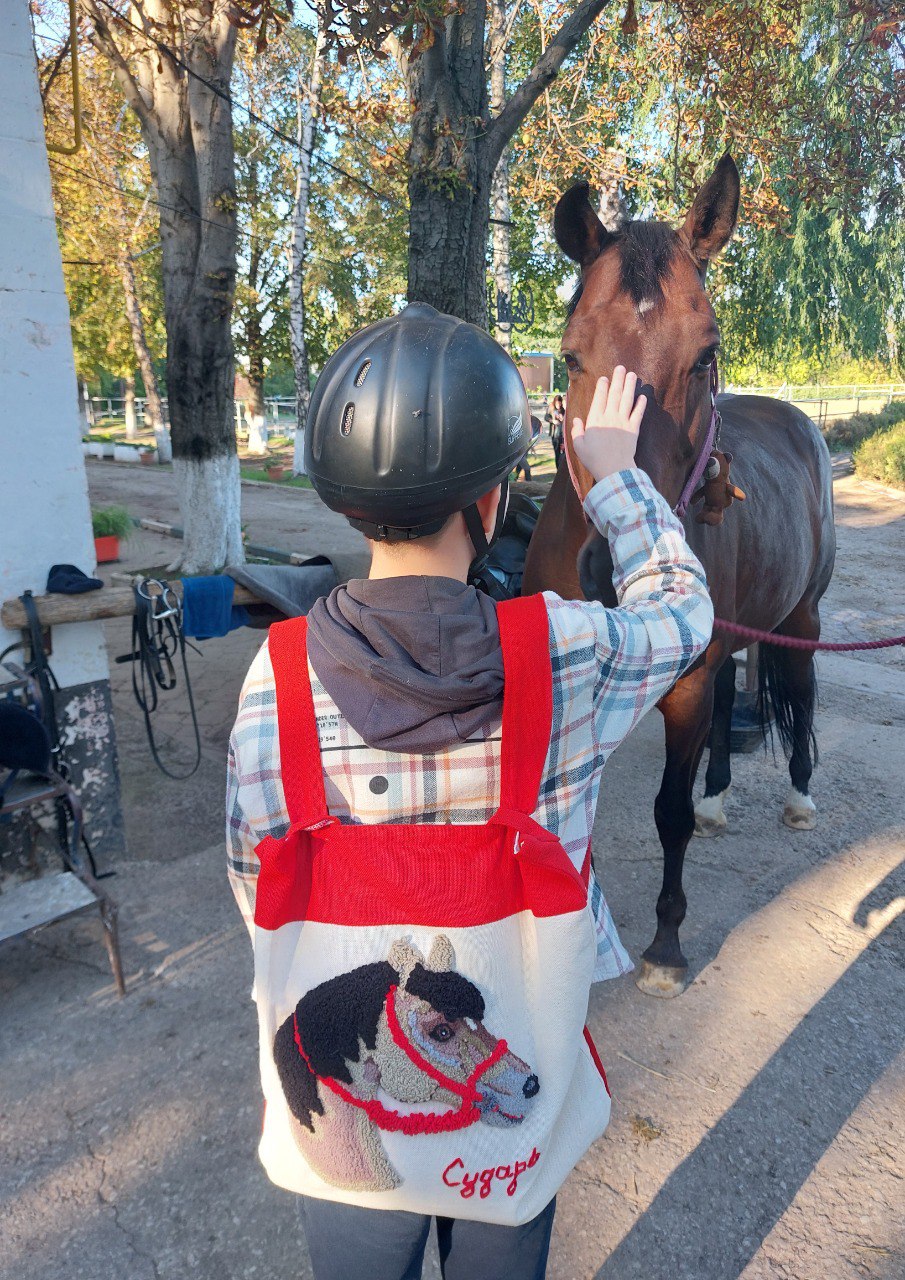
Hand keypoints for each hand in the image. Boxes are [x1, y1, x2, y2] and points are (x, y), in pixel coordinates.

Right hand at [571, 367, 646, 481]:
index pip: (599, 398)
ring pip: (627, 399)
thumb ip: (577, 431)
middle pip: (615, 394)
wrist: (614, 470)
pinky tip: (643, 396)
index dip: (602, 386)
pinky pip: (638, 413)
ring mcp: (623, 422)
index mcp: (595, 420)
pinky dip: (641, 404)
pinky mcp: (634, 429)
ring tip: (633, 375)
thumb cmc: (594, 460)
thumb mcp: (579, 446)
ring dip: (630, 386)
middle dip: (618, 379)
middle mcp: (610, 417)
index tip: (605, 377)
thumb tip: (576, 420)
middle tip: (621, 368)